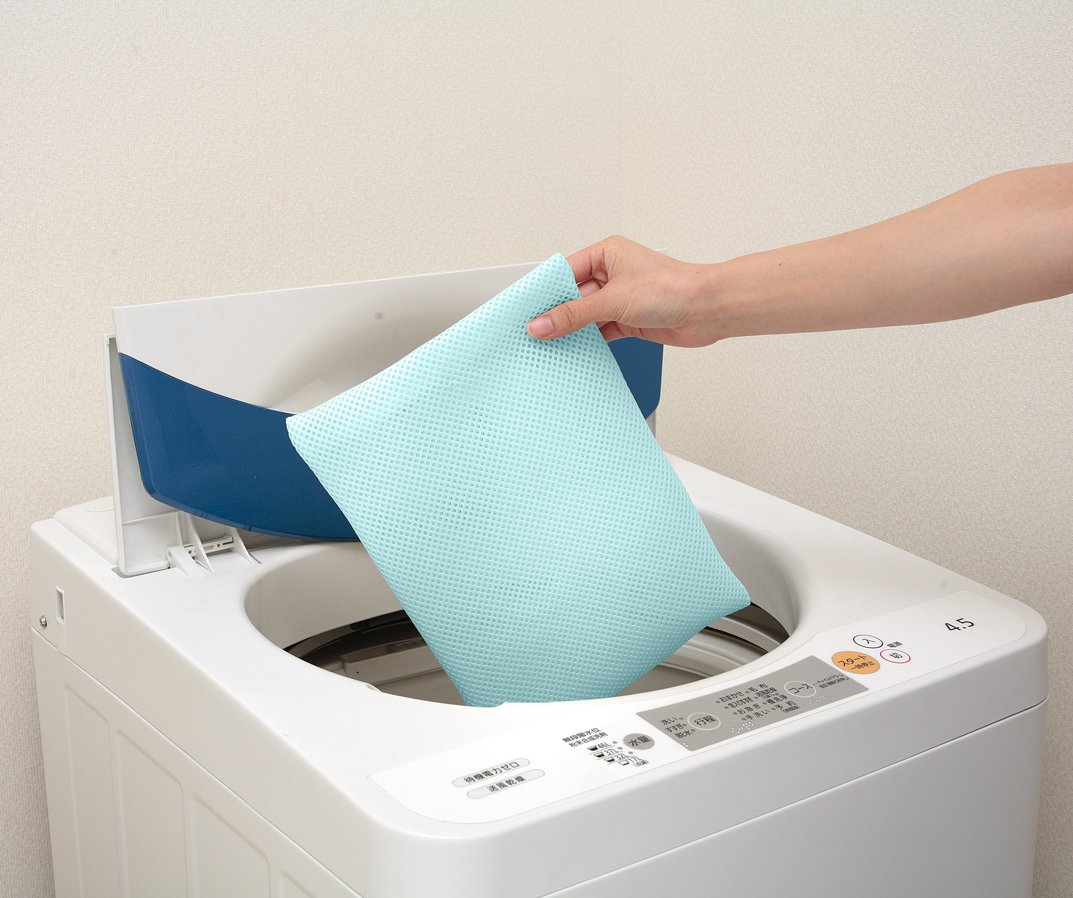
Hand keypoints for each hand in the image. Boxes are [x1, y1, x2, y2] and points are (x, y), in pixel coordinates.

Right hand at [527, 237, 721, 346]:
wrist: (708, 310)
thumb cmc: (673, 288)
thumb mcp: (613, 300)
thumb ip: (574, 315)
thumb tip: (542, 324)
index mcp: (606, 254)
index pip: (564, 273)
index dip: (544, 293)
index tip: (526, 310)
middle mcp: (612, 274)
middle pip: (573, 297)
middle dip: (556, 316)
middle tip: (533, 333)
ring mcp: (620, 299)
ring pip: (585, 317)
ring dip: (572, 331)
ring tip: (549, 346)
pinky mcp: (629, 320)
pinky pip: (599, 332)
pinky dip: (588, 343)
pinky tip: (574, 352)